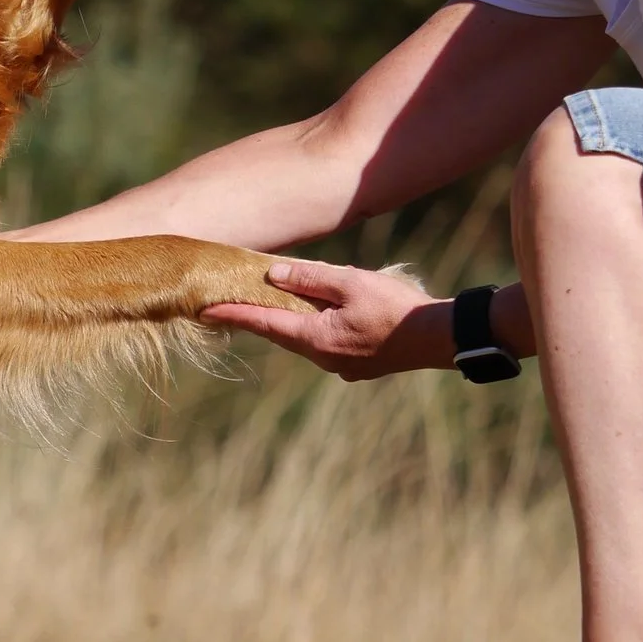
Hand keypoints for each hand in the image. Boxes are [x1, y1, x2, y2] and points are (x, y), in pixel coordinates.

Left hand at [201, 261, 452, 381]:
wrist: (438, 337)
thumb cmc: (396, 307)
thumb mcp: (351, 282)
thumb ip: (310, 278)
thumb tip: (274, 276)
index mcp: (316, 339)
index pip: (264, 324)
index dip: (233, 315)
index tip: (204, 311)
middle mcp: (323, 358)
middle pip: (281, 334)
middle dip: (258, 318)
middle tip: (228, 305)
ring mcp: (341, 366)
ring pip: (305, 340)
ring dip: (290, 323)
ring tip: (272, 303)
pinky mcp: (357, 365)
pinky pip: (325, 345)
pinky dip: (314, 329)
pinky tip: (319, 316)